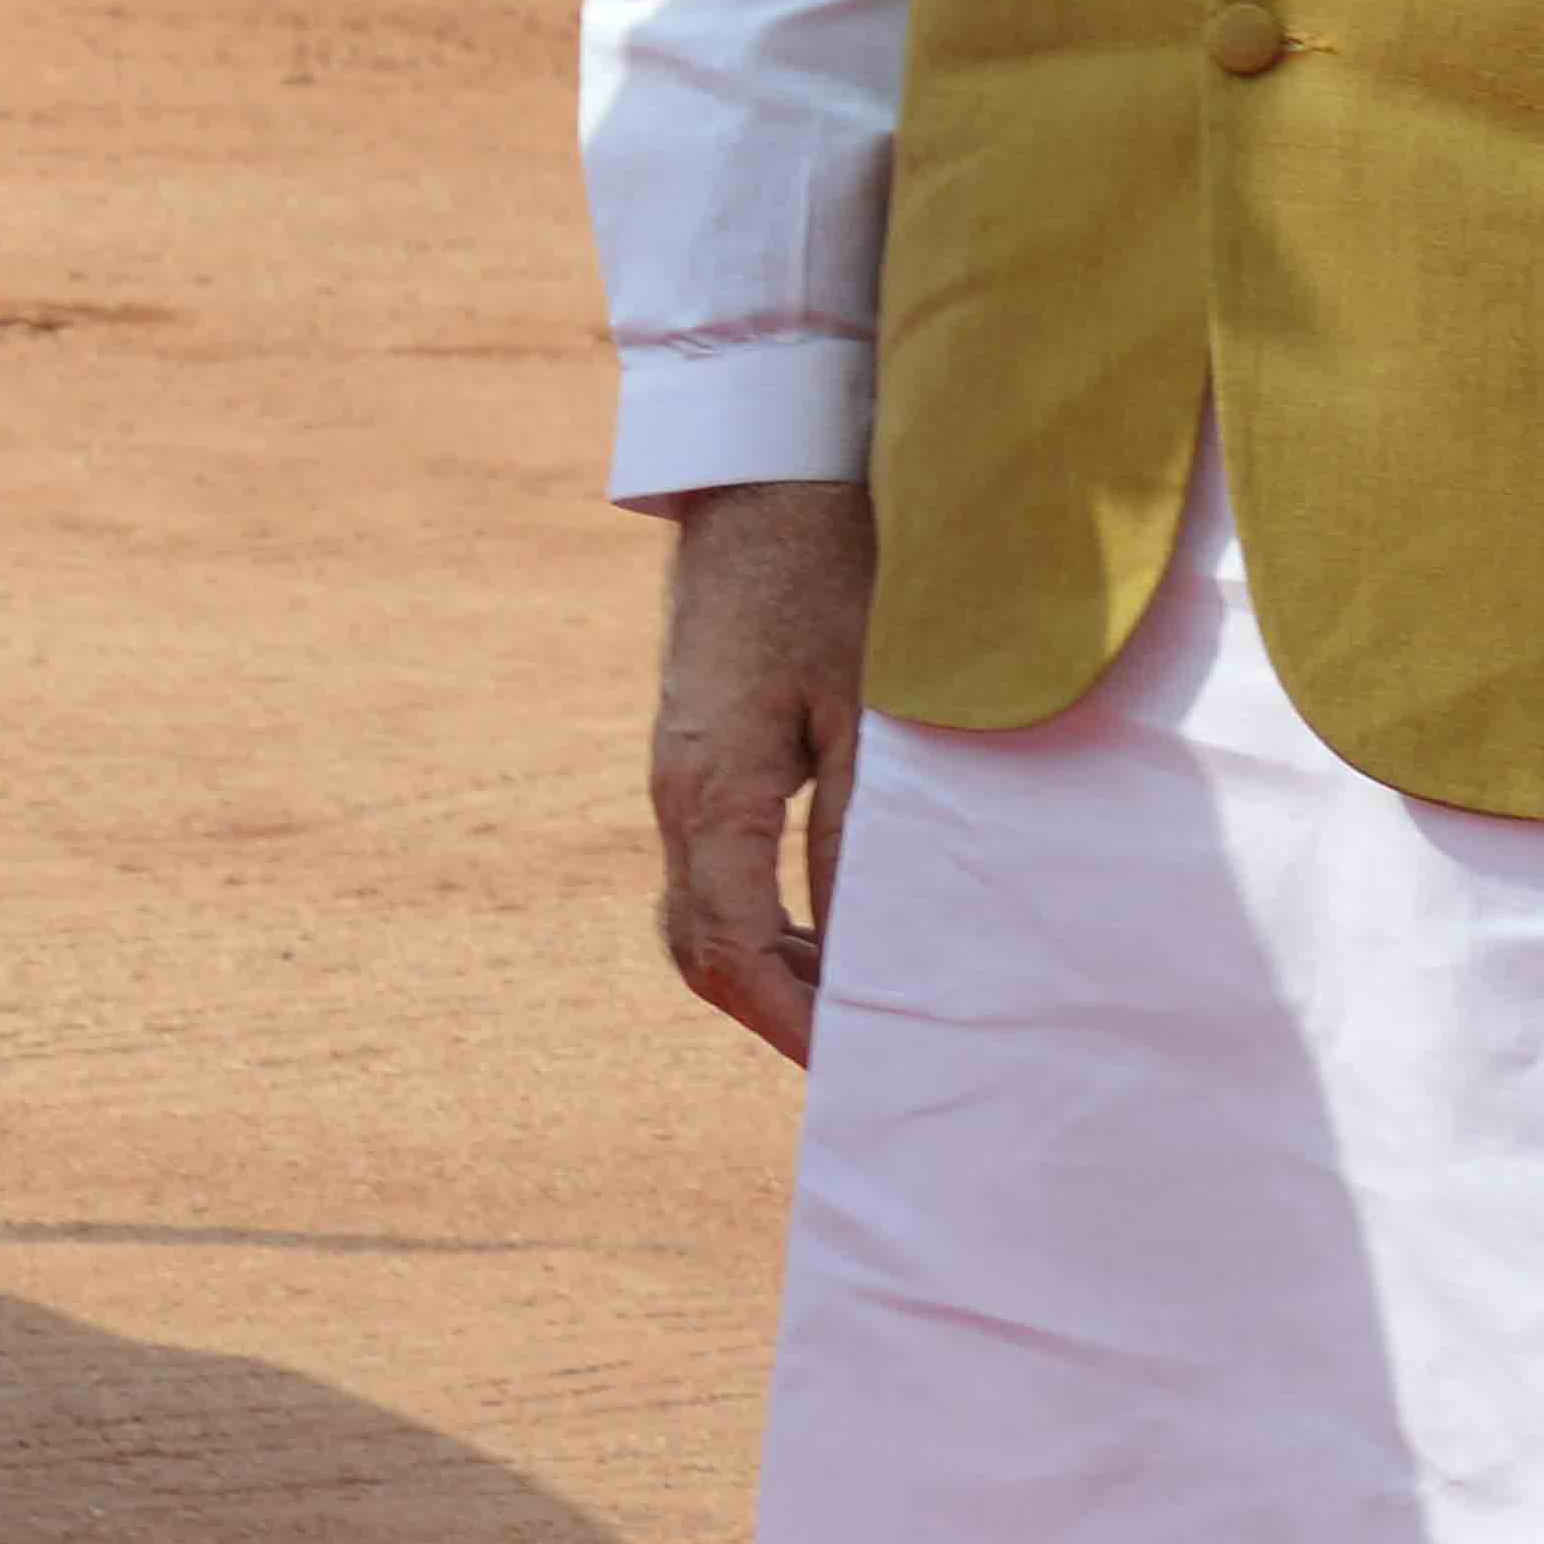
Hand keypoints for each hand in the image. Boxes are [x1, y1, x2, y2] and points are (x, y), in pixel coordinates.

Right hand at [649, 477, 873, 1065]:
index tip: (860, 1068)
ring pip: (699, 914)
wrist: (765, 476)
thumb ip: (861, 831)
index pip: (732, 953)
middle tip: (863, 1054)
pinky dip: (764, 919)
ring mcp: (678, 773)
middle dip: (774, 1013)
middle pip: (698, 950)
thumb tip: (868, 950)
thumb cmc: (829, 576)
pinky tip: (831, 922)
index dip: (793, 1024)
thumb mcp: (868, 709)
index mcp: (708, 791)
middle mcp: (675, 793)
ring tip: (856, 1001)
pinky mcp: (698, 752)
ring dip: (769, 969)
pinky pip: (714, 869)